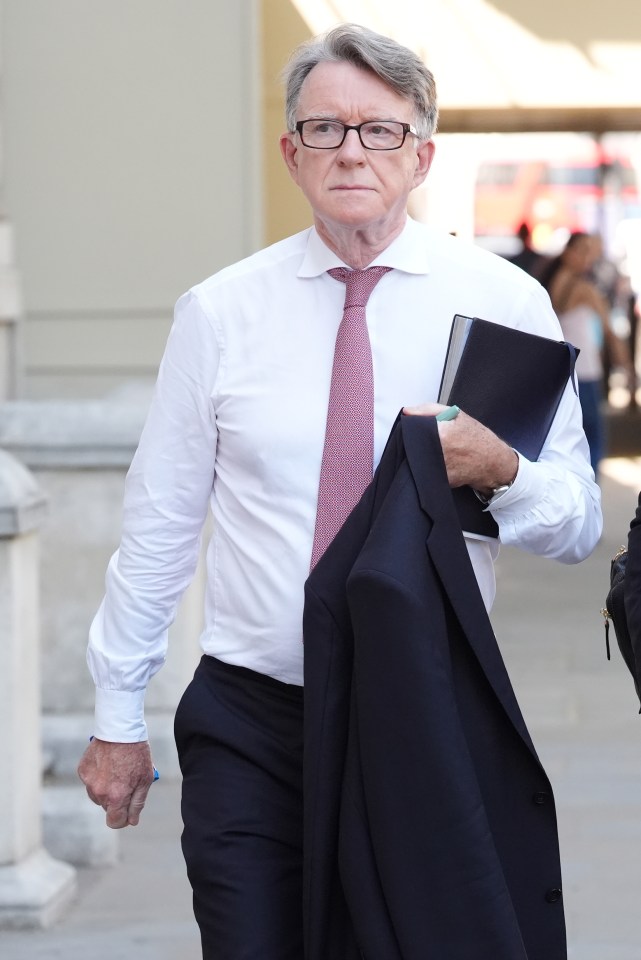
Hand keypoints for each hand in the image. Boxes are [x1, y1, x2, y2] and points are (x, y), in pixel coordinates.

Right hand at [78, 738, 155, 828]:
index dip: (124, 819)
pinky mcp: (82, 771)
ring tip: (117, 771)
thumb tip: (132, 821)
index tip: (129, 812)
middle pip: (108, 808)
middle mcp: (99, 792)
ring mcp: (88, 781)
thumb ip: (137, 803)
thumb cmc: (136, 753)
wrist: (120, 729)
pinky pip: (91, 782)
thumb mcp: (145, 779)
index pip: (115, 822)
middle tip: (127, 781)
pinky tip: (107, 764)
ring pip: (98, 796)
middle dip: (117, 800)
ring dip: (106, 789)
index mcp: (116, 796)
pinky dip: (98, 777)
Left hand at [403, 402, 517, 492]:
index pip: (411, 430)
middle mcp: (437, 452)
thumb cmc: (477, 438)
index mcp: (440, 433)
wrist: (493, 463)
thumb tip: (406, 412)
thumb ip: (428, 410)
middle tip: (429, 440)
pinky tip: (441, 462)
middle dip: (416, 442)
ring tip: (438, 451)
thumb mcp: (456, 415)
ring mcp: (437, 468)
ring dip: (421, 455)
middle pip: (412, 445)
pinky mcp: (439, 480)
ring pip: (417, 458)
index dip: (411, 429)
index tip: (416, 429)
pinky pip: (426, 470)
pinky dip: (429, 465)